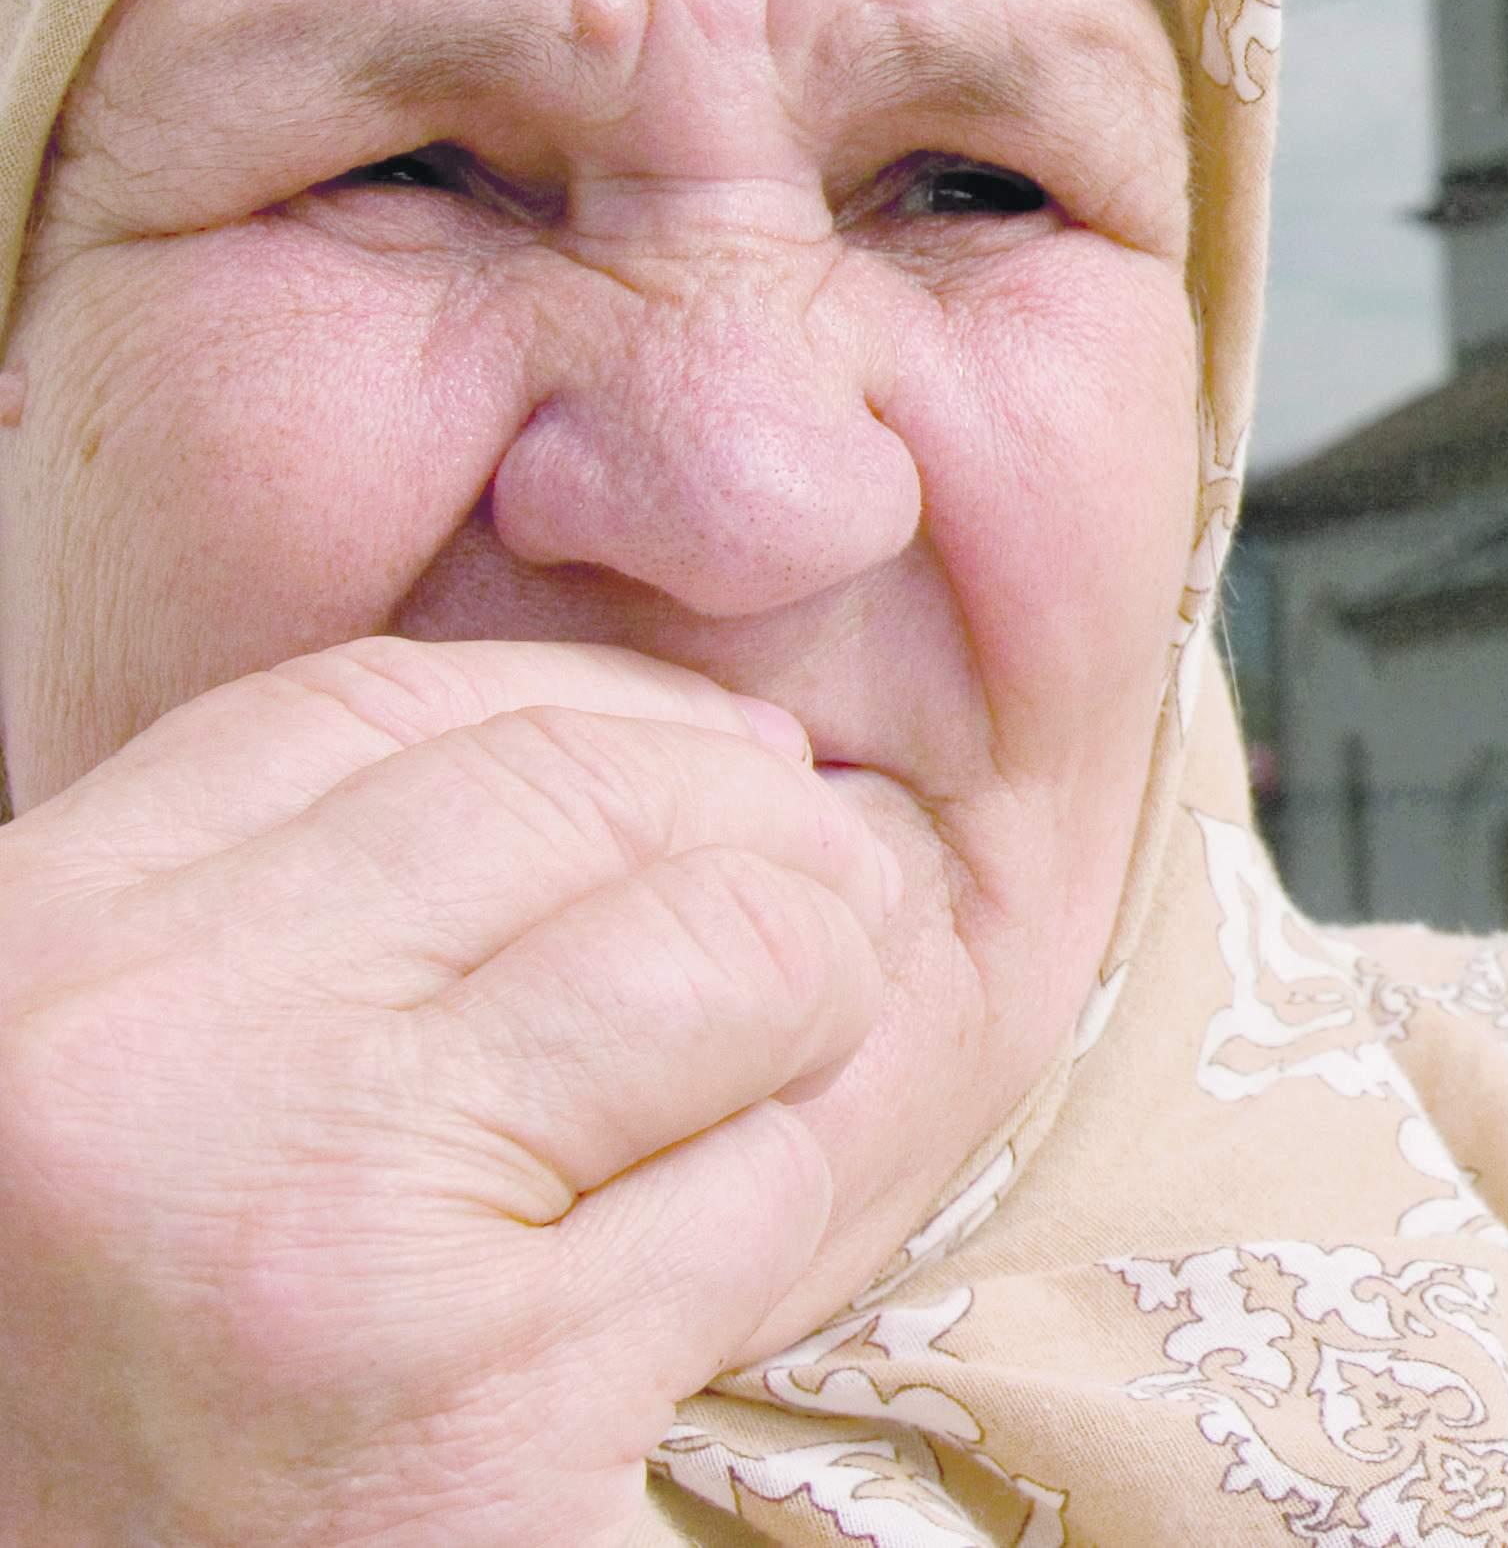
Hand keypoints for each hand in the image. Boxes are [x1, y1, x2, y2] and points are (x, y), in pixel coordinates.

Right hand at [0, 636, 901, 1547]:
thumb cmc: (123, 1397)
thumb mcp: (146, 1102)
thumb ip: (331, 918)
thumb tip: (708, 754)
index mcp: (26, 959)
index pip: (377, 706)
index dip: (604, 715)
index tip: (723, 773)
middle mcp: (144, 1058)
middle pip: (577, 793)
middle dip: (763, 842)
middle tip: (821, 940)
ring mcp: (311, 1221)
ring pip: (727, 958)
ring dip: (805, 1029)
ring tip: (749, 1122)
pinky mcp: (475, 1409)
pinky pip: (761, 1192)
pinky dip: (766, 1233)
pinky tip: (676, 1314)